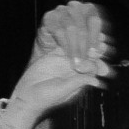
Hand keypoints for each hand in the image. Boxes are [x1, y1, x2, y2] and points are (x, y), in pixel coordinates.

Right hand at [11, 2, 113, 122]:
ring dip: (82, 40)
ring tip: (88, 30)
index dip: (96, 59)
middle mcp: (74, 70)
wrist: (27, 94)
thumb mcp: (63, 90)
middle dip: (92, 47)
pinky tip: (72, 31)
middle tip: (100, 36)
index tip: (99, 50)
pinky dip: (68, 38)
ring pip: (76, 48)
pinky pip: (63, 44)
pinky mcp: (54, 55)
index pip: (92, 67)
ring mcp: (64, 62)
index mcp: (79, 80)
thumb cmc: (46, 98)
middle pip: (86, 56)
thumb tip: (96, 81)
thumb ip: (78, 82)